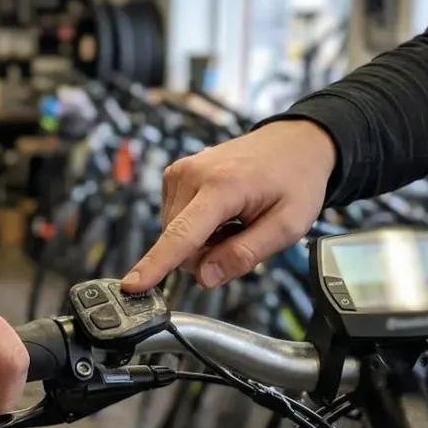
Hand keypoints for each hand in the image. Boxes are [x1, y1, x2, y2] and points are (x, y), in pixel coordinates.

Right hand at [123, 121, 337, 291]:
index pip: (182, 234)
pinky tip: (222, 213)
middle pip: (179, 243)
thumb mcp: (287, 226)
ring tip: (235, 220)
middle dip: (206, 254)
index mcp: (222, 186)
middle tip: (242, 236)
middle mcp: (192, 174)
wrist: (295, 142)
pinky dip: (197, 226)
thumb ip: (245, 254)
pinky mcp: (175, 175)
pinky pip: (175, 219)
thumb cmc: (295, 181)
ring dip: (203, 240)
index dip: (156, 265)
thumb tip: (204, 277)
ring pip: (175, 234)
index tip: (131, 285)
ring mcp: (180, 172)